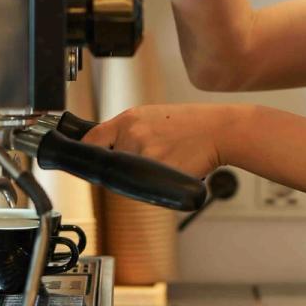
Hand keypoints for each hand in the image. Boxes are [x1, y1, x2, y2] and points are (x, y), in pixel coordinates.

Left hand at [81, 104, 239, 179]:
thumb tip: (106, 149)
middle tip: (140, 164)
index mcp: (128, 120)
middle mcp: (132, 136)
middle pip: (108, 166)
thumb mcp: (151, 116)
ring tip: (161, 164)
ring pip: (126, 181)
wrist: (218, 131)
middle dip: (119, 170)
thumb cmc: (189, 124)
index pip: (91, 140)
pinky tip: (169, 170)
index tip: (87, 160)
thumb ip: (127, 131)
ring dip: (137, 180)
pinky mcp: (158, 174)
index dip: (87, 152)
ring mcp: (144, 155)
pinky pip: (145, 189)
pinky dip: (153, 186)